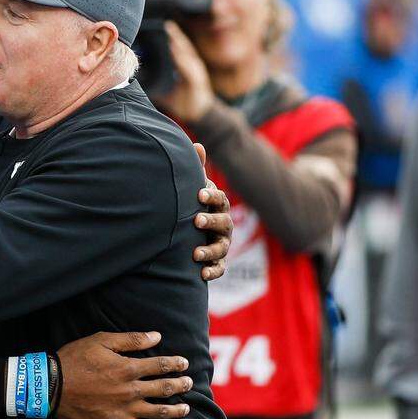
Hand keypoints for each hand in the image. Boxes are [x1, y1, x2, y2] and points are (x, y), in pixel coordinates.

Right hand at [56, 331, 192, 418]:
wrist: (50, 386)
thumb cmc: (74, 360)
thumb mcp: (100, 341)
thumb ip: (131, 340)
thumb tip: (156, 336)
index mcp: (127, 370)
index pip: (161, 366)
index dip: (176, 364)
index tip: (184, 364)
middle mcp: (130, 393)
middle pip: (163, 391)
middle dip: (180, 387)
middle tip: (189, 385)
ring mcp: (122, 414)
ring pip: (156, 417)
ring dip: (173, 414)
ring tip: (184, 411)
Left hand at [155, 21, 213, 122]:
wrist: (199, 115)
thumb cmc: (183, 101)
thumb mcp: (167, 91)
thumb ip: (155, 84)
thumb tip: (136, 83)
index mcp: (186, 68)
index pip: (178, 50)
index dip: (172, 38)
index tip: (164, 27)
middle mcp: (192, 67)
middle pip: (183, 47)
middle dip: (176, 35)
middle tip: (167, 24)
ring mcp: (196, 73)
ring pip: (187, 54)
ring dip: (179, 42)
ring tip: (171, 32)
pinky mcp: (197, 81)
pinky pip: (188, 68)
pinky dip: (181, 59)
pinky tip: (175, 50)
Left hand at [193, 142, 232, 280]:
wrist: (193, 231)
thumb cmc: (194, 204)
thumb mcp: (196, 188)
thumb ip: (197, 169)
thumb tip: (196, 144)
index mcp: (218, 206)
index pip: (219, 199)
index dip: (211, 196)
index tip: (199, 193)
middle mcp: (224, 225)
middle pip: (223, 223)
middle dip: (210, 221)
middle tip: (196, 220)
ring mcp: (222, 243)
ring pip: (221, 248)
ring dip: (210, 250)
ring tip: (195, 253)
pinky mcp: (217, 261)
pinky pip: (219, 269)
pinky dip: (212, 271)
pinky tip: (201, 274)